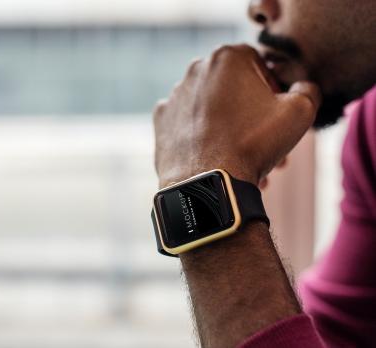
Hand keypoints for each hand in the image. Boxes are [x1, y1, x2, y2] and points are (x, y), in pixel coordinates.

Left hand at [153, 45, 320, 187]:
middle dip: (254, 115)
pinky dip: (204, 136)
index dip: (274, 92)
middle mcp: (195, 69)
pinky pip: (190, 124)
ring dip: (232, 128)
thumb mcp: (299, 112)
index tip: (277, 116)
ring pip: (213, 108)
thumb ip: (307, 90)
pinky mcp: (161, 120)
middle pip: (235, 90)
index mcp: (227, 57)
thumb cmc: (253, 144)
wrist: (207, 184)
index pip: (260, 66)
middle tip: (267, 143)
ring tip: (247, 159)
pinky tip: (218, 157)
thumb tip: (302, 88)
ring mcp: (175, 95)